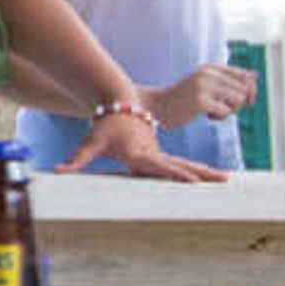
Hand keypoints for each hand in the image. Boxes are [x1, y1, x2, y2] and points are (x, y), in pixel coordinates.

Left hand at [49, 105, 225, 181]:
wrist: (118, 104)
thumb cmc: (103, 126)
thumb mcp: (89, 143)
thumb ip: (76, 159)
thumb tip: (58, 171)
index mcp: (140, 153)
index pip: (160, 165)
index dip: (176, 173)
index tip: (193, 180)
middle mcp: (153, 153)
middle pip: (181, 164)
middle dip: (202, 173)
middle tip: (223, 180)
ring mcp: (158, 154)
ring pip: (185, 163)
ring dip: (205, 171)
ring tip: (226, 179)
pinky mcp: (159, 155)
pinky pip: (180, 164)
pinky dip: (197, 170)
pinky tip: (210, 179)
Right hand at [145, 60, 257, 127]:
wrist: (156, 107)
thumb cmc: (181, 99)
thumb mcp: (205, 83)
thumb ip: (227, 79)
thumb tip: (255, 75)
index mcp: (211, 68)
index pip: (245, 76)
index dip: (250, 91)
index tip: (244, 101)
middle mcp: (208, 74)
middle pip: (244, 89)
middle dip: (238, 103)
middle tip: (223, 109)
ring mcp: (204, 86)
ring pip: (238, 99)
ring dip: (230, 110)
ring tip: (213, 112)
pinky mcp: (200, 101)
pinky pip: (226, 111)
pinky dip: (220, 117)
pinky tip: (207, 116)